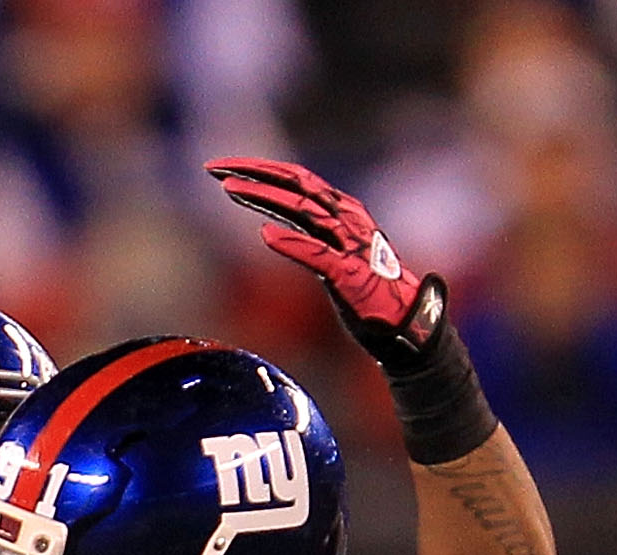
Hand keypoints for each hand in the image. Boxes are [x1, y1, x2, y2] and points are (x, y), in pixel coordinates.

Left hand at [205, 154, 443, 357]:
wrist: (403, 324)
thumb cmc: (365, 293)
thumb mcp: (331, 256)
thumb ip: (307, 235)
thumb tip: (269, 227)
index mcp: (342, 210)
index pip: (296, 178)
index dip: (259, 169)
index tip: (223, 169)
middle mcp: (346, 218)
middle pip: (295, 182)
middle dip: (253, 171)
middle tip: (213, 168)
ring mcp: (349, 243)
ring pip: (302, 208)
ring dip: (263, 196)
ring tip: (229, 189)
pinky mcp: (349, 273)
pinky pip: (316, 253)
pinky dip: (290, 242)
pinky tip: (264, 235)